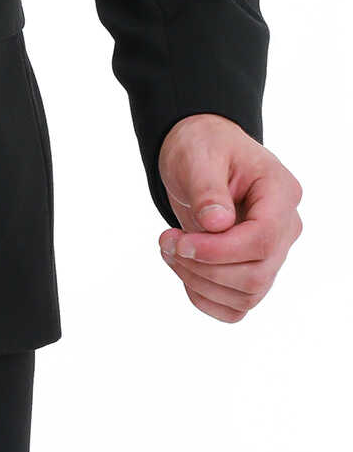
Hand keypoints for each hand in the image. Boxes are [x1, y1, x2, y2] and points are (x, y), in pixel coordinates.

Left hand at [156, 114, 301, 321]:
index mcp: (281, 192)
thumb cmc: (203, 145)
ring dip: (199, 282)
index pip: (262, 240)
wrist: (200, 153)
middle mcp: (285, 227)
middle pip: (256, 274)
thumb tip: (217, 224)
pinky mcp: (254, 269)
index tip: (180, 241)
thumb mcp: (199, 154)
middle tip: (165, 242)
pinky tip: (183, 269)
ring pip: (247, 296)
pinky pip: (236, 306)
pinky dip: (205, 298)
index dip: (220, 250)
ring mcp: (273, 252)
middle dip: (204, 267)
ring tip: (169, 249)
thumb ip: (208, 188)